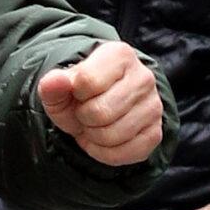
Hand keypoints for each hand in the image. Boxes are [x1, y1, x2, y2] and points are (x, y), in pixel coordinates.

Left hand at [38, 43, 163, 167]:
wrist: (100, 106)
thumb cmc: (80, 94)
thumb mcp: (61, 87)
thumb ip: (53, 84)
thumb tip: (53, 82)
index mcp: (120, 55)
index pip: (87, 81)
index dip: (75, 94)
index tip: (78, 93)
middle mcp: (143, 77)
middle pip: (100, 113)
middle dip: (84, 119)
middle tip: (86, 113)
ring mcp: (153, 107)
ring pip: (111, 136)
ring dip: (93, 137)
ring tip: (95, 125)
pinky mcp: (155, 134)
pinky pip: (123, 154)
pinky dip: (104, 153)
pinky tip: (104, 140)